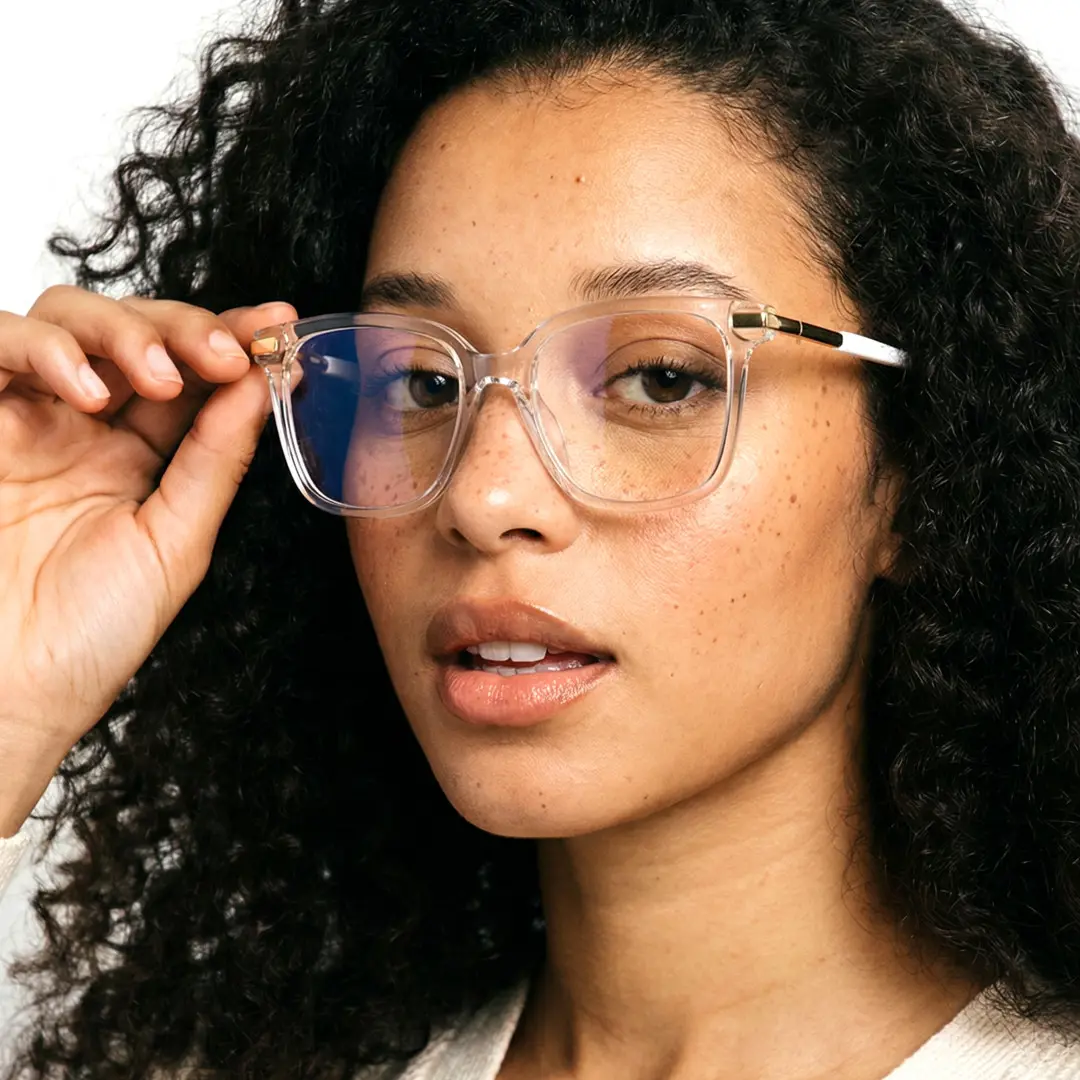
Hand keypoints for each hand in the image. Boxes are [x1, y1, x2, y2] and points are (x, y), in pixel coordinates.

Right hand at [0, 286, 296, 835]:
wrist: (13, 691)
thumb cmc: (89, 636)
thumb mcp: (176, 542)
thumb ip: (214, 459)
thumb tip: (261, 385)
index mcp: (139, 457)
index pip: (189, 373)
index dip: (231, 340)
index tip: (279, 325)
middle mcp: (83, 427)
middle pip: (135, 331)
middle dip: (187, 328)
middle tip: (227, 353)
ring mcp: (26, 418)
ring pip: (68, 320)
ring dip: (124, 331)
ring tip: (160, 376)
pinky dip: (43, 349)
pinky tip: (85, 390)